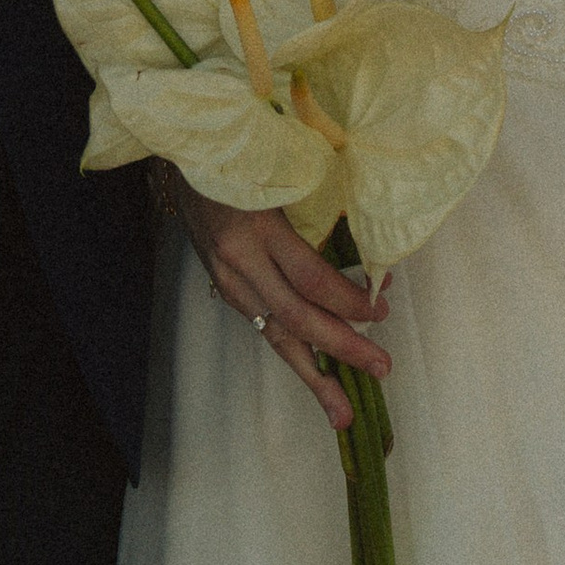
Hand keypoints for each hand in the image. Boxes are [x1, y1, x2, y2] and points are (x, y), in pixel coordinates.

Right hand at [170, 180, 390, 430]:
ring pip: (275, 337)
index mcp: (257, 229)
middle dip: (341, 349)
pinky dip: (294, 350)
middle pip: (296, 319)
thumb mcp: (278, 176)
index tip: (381, 307)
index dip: (348, 301)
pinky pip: (264, 326)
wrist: (183, 152)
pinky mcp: (224, 287)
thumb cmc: (243, 156)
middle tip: (381, 369)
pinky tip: (316, 371)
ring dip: (312, 375)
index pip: (310, 280)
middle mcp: (239, 262)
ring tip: (340, 412)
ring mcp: (227, 279)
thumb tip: (367, 255)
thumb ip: (314, 213)